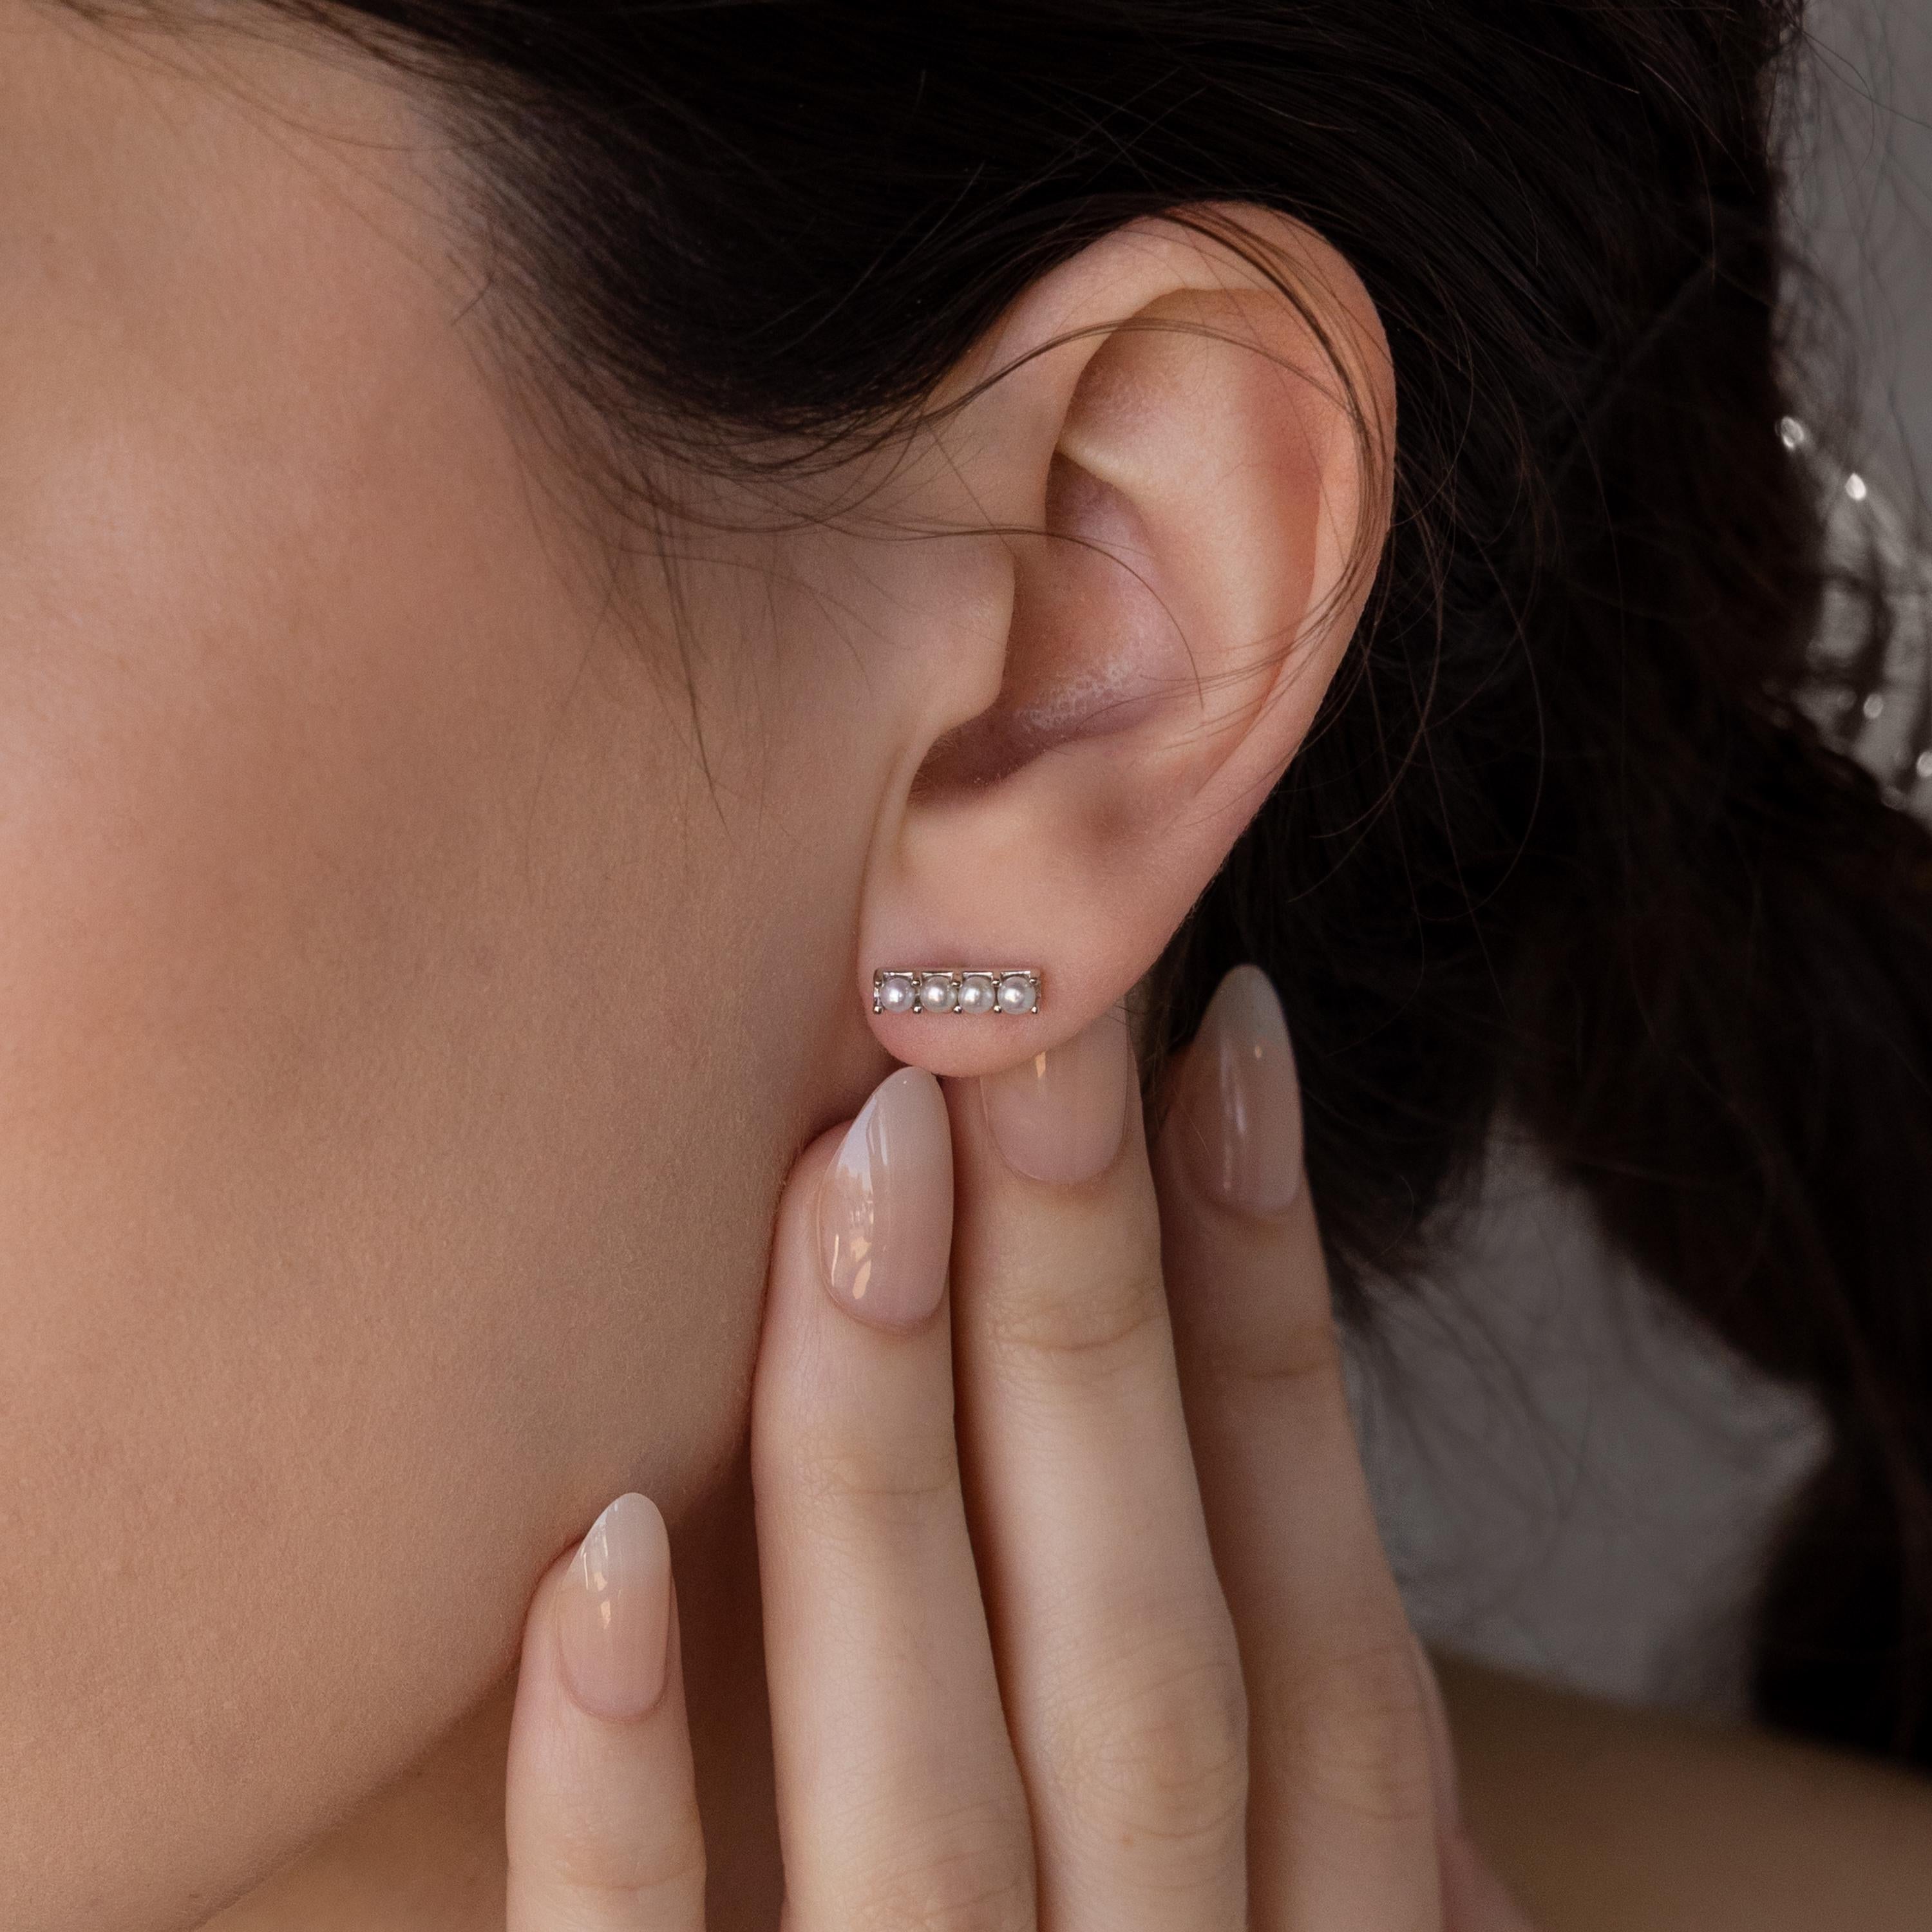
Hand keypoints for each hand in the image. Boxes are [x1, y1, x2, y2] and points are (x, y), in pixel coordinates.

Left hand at [501, 964, 1533, 1927]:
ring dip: (883, 1459)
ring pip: (935, 1773)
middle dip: (1098, 1309)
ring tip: (854, 1166)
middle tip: (1025, 1020)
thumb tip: (1378, 1667)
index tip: (1224, 1052)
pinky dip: (627, 1806)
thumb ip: (1327, 1878)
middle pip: (1148, 1642)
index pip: (1321, 1611)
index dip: (1280, 1320)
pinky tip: (589, 1553)